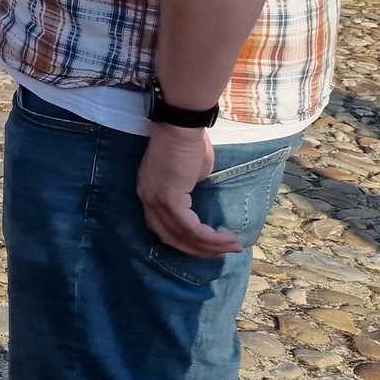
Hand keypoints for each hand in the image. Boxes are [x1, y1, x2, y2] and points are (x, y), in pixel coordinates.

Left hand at [137, 123, 242, 257]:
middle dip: (199, 250)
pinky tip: (224, 239)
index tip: (209, 246)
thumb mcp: (189, 175)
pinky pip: (190, 227)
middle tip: (223, 253)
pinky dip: (208, 237)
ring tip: (232, 247)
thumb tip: (201, 204)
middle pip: (171, 237)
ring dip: (209, 245)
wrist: (182, 126)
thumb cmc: (187, 143)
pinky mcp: (169, 199)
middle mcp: (148, 201)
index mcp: (149, 194)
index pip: (164, 228)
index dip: (186, 242)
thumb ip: (189, 193)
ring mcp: (156, 200)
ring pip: (182, 235)